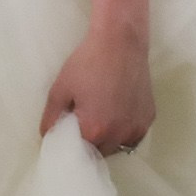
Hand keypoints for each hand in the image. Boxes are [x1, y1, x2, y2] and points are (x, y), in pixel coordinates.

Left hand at [40, 16, 155, 156]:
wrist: (120, 42)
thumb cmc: (88, 63)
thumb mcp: (60, 89)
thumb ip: (51, 118)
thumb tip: (47, 137)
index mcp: (95, 131)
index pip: (80, 154)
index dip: (73, 146)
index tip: (69, 136)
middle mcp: (119, 135)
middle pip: (100, 153)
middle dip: (90, 145)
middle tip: (83, 125)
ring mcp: (137, 128)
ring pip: (119, 146)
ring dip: (109, 140)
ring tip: (100, 117)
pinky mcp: (148, 118)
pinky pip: (134, 135)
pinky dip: (124, 131)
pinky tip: (116, 113)